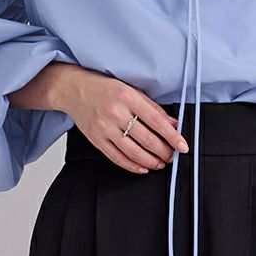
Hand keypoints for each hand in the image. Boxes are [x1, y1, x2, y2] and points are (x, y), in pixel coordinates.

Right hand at [52, 66, 189, 174]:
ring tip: (160, 163)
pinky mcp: (96, 139)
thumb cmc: (104, 87)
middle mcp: (116, 113)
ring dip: (151, 161)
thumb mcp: (131, 90)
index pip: (156, 121)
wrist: (73, 89)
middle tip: (172, 156)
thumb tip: (173, 123)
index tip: (182, 145)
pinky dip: (132, 166)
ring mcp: (105, 128)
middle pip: (147, 139)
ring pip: (133, 152)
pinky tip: (143, 167)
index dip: (172, 136)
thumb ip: (152, 107)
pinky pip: (117, 158)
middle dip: (164, 151)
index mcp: (128, 97)